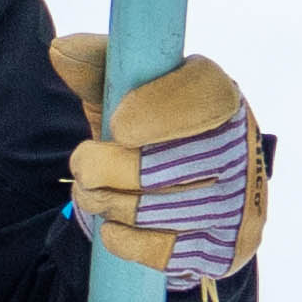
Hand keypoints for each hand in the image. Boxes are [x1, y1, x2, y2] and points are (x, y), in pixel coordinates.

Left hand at [55, 34, 270, 296]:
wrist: (195, 196)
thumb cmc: (152, 134)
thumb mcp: (126, 96)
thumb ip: (98, 70)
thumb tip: (61, 50)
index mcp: (221, 98)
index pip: (199, 100)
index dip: (156, 112)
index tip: (118, 124)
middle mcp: (240, 148)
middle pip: (159, 165)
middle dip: (102, 168)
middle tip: (82, 165)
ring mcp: (239, 203)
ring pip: (152, 211)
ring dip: (104, 204)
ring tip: (91, 193)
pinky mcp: (227, 249)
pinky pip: (161, 251)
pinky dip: (123, 239)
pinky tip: (113, 225)